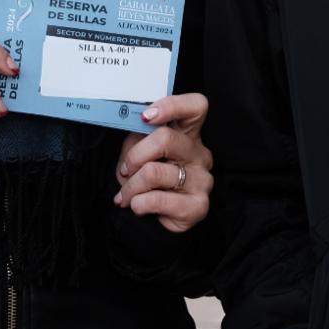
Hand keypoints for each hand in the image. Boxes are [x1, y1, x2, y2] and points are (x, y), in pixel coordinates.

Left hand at [113, 93, 211, 232]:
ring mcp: (202, 179)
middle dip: (135, 155)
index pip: (196, 106)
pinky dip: (138, 203)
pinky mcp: (198, 205)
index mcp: (189, 134)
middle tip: (125, 170)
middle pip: (166, 138)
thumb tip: (133, 130)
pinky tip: (137, 206)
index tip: (146, 116)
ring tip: (126, 194)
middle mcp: (200, 153)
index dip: (171, 106)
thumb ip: (138, 138)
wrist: (156, 222)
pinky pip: (156, 199)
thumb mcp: (139, 153)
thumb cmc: (148, 181)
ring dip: (131, 186)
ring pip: (154, 172)